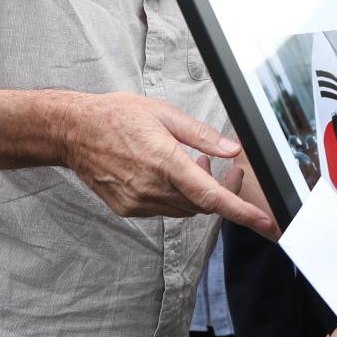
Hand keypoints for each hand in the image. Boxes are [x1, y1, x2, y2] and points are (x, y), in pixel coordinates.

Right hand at [57, 92, 274, 233]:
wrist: (73, 132)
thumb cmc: (116, 117)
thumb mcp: (164, 114)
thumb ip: (202, 135)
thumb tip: (232, 150)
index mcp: (164, 161)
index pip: (211, 196)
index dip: (241, 211)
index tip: (263, 221)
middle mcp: (151, 187)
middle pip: (202, 204)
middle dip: (222, 190)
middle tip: (225, 167)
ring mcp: (138, 202)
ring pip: (185, 210)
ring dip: (198, 193)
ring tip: (194, 164)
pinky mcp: (128, 208)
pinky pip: (164, 210)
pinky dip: (177, 197)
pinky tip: (171, 175)